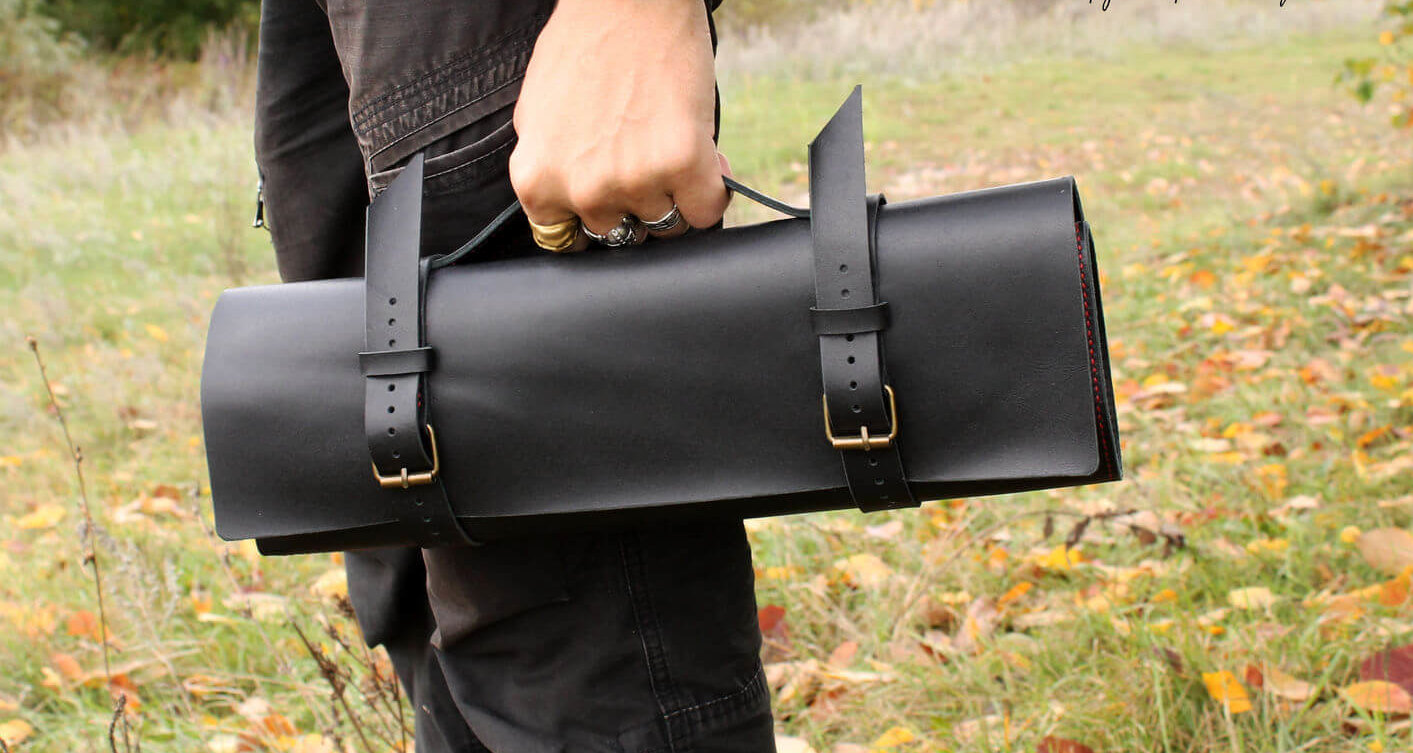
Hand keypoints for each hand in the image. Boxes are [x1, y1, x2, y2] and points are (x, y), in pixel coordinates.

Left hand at [509, 0, 729, 248]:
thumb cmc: (585, 45)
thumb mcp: (540, 116)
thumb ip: (554, 170)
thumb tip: (581, 212)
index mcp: (537, 180)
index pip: (567, 239)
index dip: (592, 219)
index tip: (608, 202)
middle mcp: (582, 191)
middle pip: (621, 233)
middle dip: (634, 202)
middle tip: (642, 157)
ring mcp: (633, 181)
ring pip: (666, 224)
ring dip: (674, 195)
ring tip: (669, 146)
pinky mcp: (683, 165)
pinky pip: (706, 211)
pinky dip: (709, 192)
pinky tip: (701, 158)